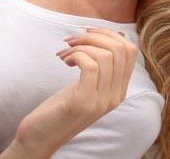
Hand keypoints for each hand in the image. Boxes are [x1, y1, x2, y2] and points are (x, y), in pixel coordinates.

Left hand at [0, 27, 137, 157]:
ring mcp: (101, 101)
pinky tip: (64, 60)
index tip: (87, 30)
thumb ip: (101, 68)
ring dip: (82, 46)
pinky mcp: (83, 103)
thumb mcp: (86, 86)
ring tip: (65, 53)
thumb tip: (110, 34)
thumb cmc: (59, 109)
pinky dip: (76, 55)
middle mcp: (115, 96)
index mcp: (119, 90)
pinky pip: (90, 66)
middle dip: (95, 35)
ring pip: (106, 55)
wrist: (39, 139)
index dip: (110, 33)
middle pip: (121, 49)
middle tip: (73, 40)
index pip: (130, 50)